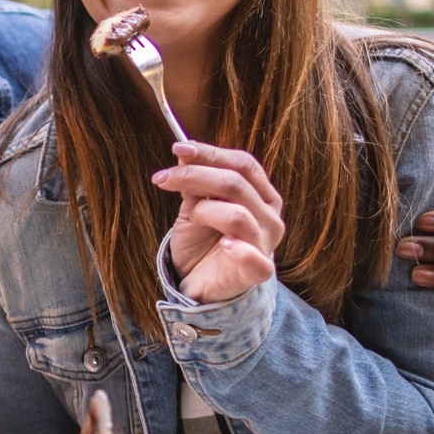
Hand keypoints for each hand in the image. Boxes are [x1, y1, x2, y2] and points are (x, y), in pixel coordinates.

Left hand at [149, 141, 284, 304]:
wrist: (201, 284)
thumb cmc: (203, 242)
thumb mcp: (194, 207)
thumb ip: (194, 182)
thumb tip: (184, 151)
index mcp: (262, 194)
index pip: (243, 164)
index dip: (210, 152)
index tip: (177, 148)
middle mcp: (270, 216)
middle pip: (237, 184)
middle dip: (196, 175)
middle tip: (163, 178)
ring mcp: (266, 244)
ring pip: (237, 215)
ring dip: (204, 211)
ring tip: (191, 218)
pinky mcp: (258, 271)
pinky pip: (253, 258)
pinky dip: (237, 249)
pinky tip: (223, 245)